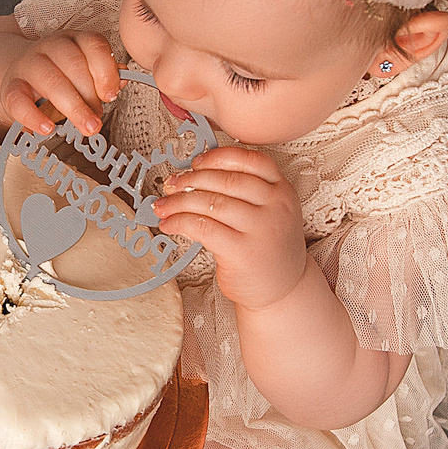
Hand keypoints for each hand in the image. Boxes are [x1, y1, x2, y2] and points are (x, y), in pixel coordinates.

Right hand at [0, 32, 119, 136]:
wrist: (20, 76)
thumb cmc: (59, 76)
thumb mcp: (83, 72)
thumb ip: (103, 76)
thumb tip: (121, 82)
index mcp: (74, 39)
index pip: (93, 44)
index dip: (105, 69)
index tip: (111, 95)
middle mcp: (50, 47)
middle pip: (72, 63)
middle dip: (90, 94)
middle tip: (98, 119)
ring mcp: (27, 64)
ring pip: (50, 80)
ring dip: (72, 107)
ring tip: (86, 127)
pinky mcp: (10, 87)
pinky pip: (19, 100)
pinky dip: (33, 117)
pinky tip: (47, 129)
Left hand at [150, 146, 308, 312]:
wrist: (283, 290)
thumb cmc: (267, 249)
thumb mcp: (270, 213)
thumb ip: (246, 193)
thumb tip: (194, 177)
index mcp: (282, 190)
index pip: (251, 160)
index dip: (218, 158)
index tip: (196, 163)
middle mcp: (276, 206)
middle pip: (226, 180)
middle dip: (191, 180)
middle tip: (171, 185)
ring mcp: (261, 229)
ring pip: (211, 203)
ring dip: (179, 202)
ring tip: (164, 207)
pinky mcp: (242, 251)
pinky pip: (203, 227)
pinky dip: (180, 223)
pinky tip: (169, 225)